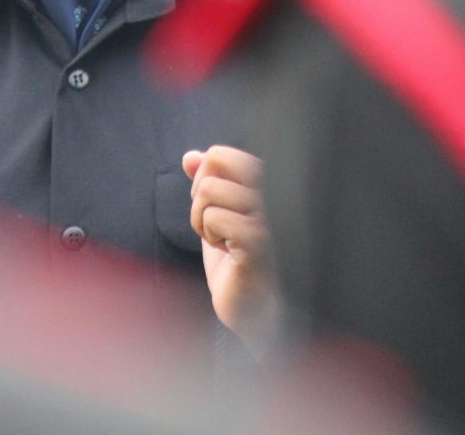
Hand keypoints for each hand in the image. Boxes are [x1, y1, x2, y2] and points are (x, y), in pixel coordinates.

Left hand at [182, 145, 279, 355]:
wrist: (253, 309)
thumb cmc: (237, 261)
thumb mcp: (217, 215)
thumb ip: (206, 182)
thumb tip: (190, 157)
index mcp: (267, 181)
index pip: (219, 154)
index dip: (203, 180)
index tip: (215, 208)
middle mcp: (274, 190)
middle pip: (215, 162)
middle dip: (200, 195)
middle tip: (214, 224)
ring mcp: (270, 214)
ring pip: (209, 190)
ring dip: (203, 220)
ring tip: (223, 240)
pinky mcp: (259, 239)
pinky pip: (214, 217)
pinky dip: (210, 235)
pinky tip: (229, 253)